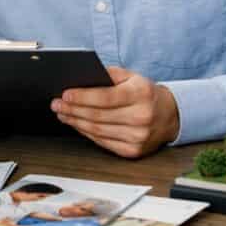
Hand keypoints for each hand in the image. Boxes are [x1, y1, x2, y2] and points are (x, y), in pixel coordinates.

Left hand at [52, 66, 178, 157]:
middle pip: (98, 116)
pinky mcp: (132, 151)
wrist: (169, 116)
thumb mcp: (132, 76)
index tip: (65, 94)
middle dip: (73, 109)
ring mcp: (137, 137)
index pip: (105, 97)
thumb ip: (109, 74)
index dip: (82, 97)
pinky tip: (77, 124)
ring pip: (97, 131)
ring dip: (75, 122)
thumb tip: (81, 79)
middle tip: (57, 104)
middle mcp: (141, 117)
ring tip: (63, 113)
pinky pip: (102, 142)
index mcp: (141, 95)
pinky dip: (86, 133)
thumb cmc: (146, 94)